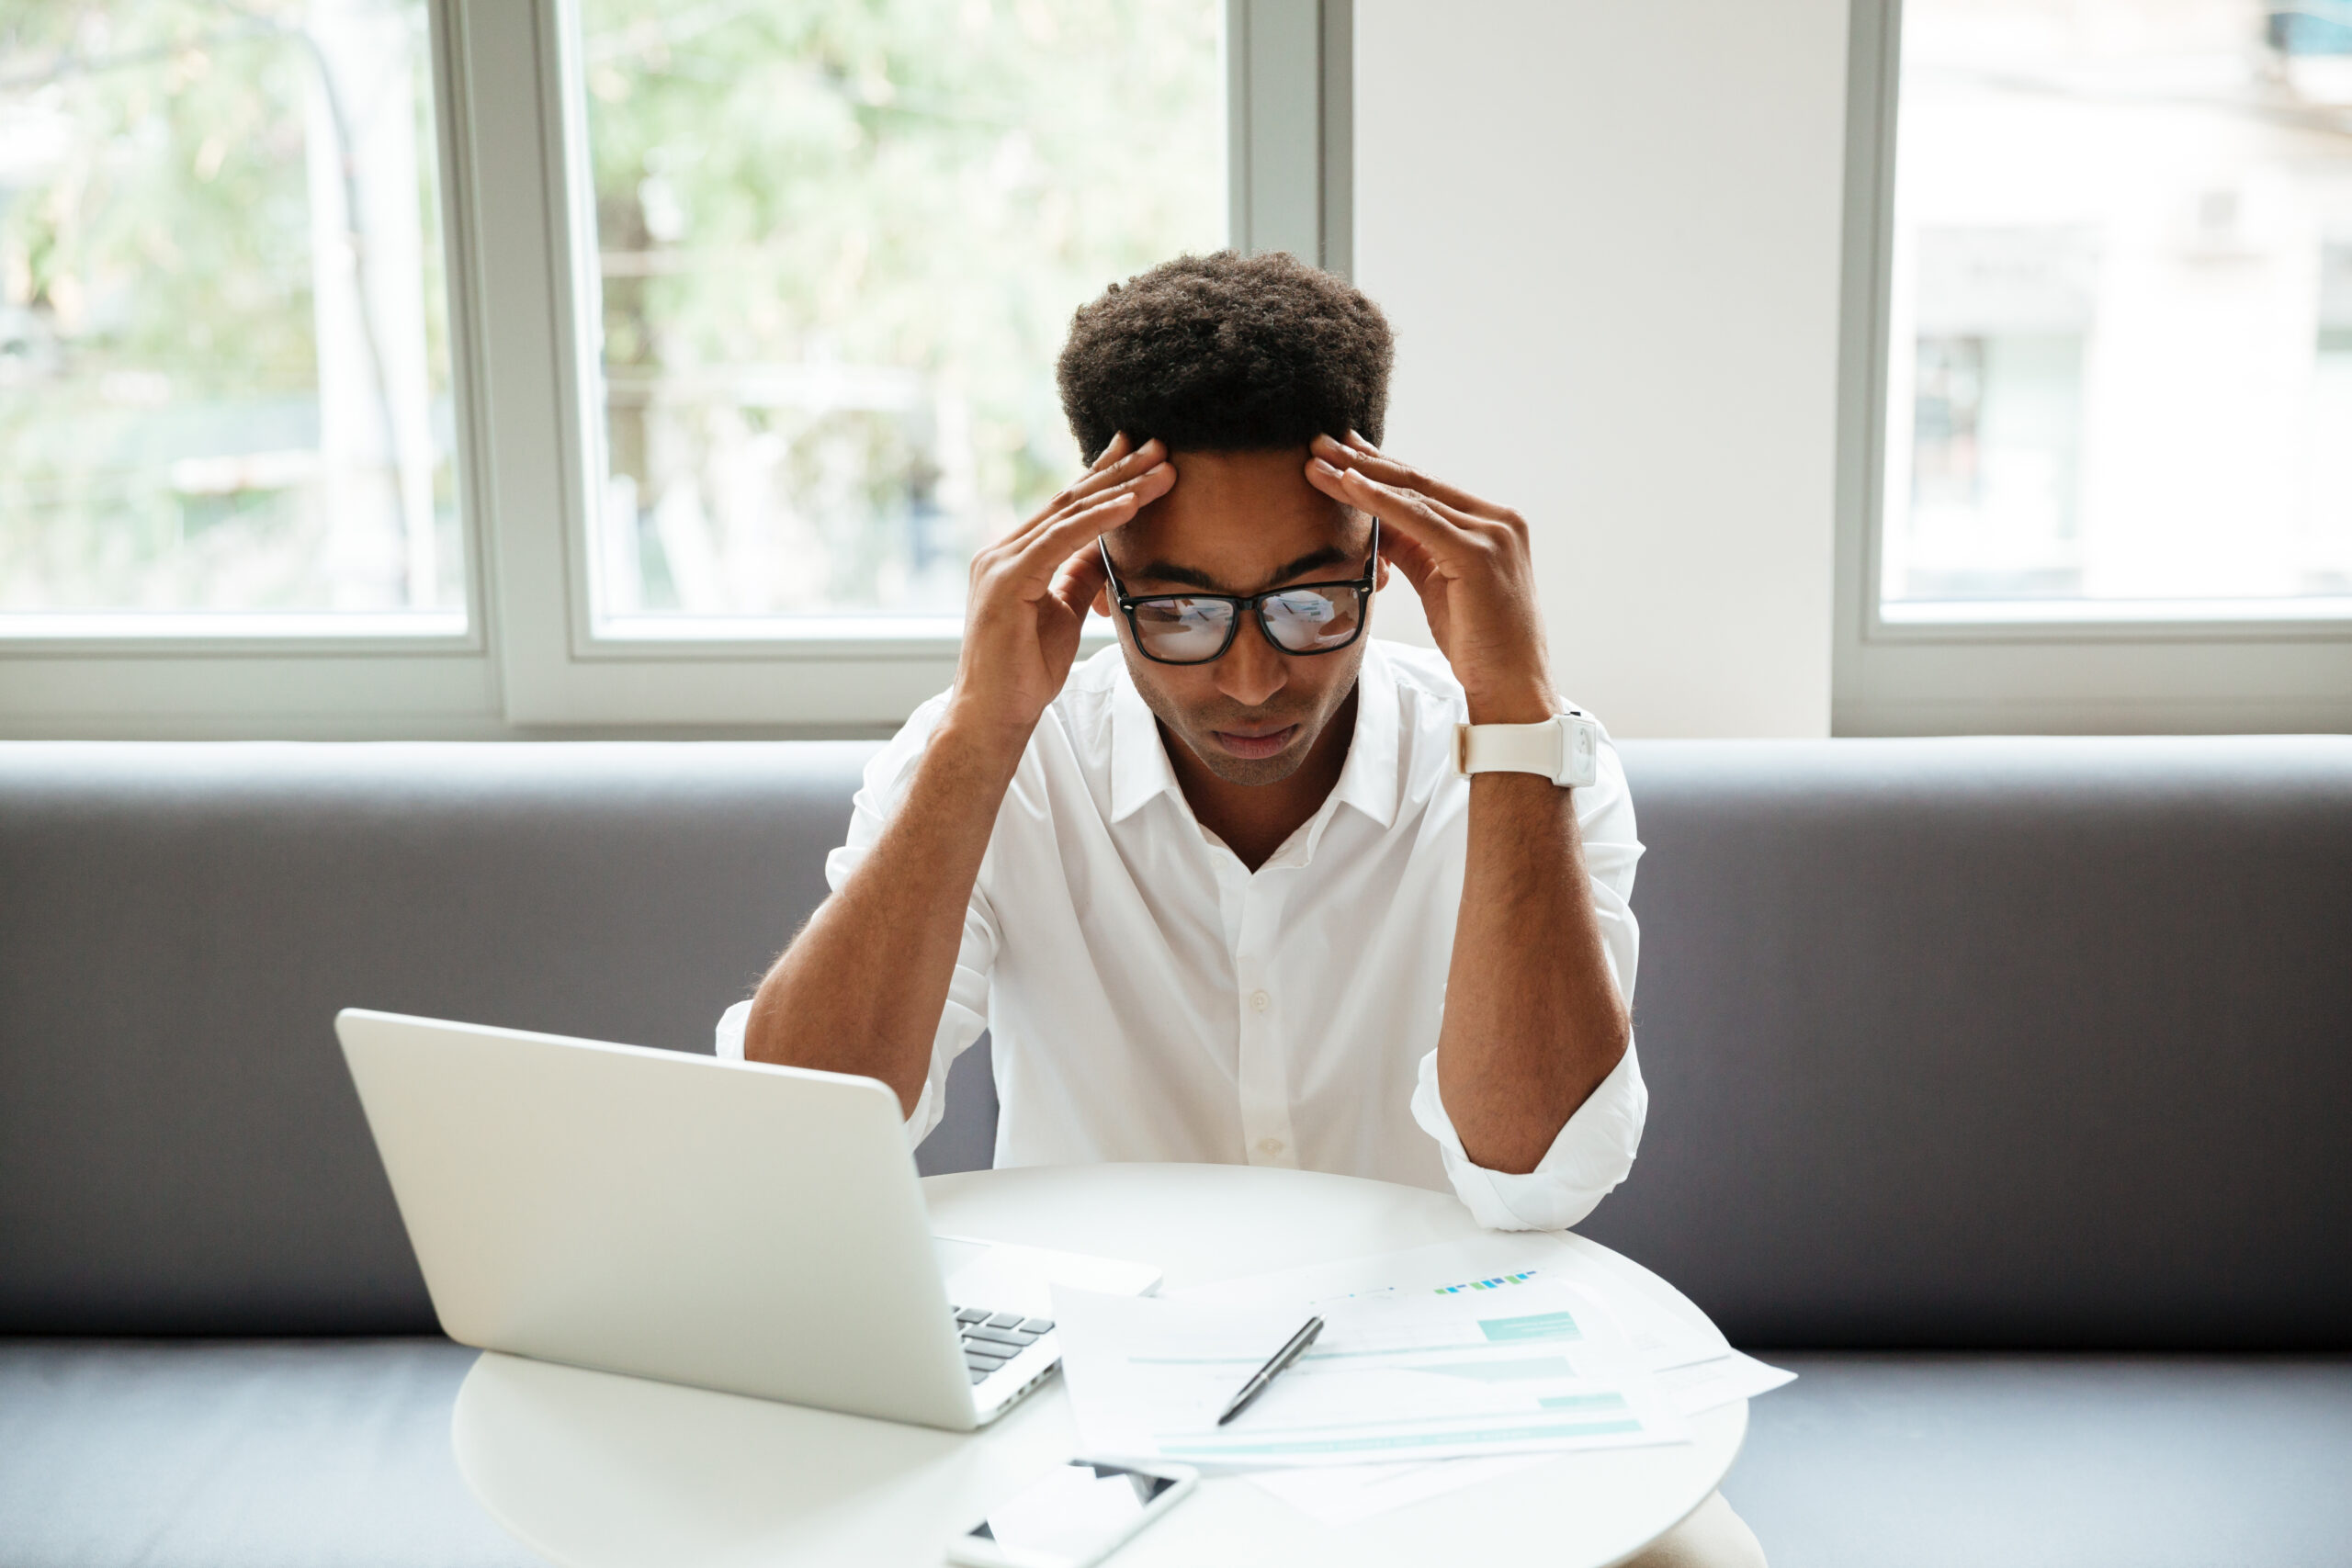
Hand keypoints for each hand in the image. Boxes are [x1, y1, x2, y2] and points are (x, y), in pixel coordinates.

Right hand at [946, 434, 1173, 751]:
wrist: (993, 718)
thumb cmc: (1026, 673)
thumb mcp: (1066, 614)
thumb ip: (1082, 576)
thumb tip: (1109, 548)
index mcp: (1015, 556)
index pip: (1066, 506)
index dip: (1104, 476)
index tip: (1140, 454)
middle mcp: (1002, 551)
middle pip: (1069, 499)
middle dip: (1118, 471)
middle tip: (1161, 445)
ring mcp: (1000, 563)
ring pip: (1069, 512)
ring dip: (1120, 488)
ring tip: (1161, 469)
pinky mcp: (1006, 582)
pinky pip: (1061, 540)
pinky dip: (1100, 520)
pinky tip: (1132, 504)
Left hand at [1305, 432, 1558, 724]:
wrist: (1511, 685)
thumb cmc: (1477, 641)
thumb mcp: (1436, 583)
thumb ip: (1410, 549)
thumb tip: (1372, 524)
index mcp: (1491, 523)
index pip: (1425, 488)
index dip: (1380, 467)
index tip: (1343, 450)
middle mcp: (1497, 520)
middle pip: (1417, 484)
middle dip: (1364, 461)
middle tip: (1319, 442)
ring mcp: (1492, 533)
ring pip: (1413, 497)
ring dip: (1361, 477)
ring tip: (1318, 462)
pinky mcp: (1478, 554)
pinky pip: (1418, 520)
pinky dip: (1379, 501)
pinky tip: (1348, 485)